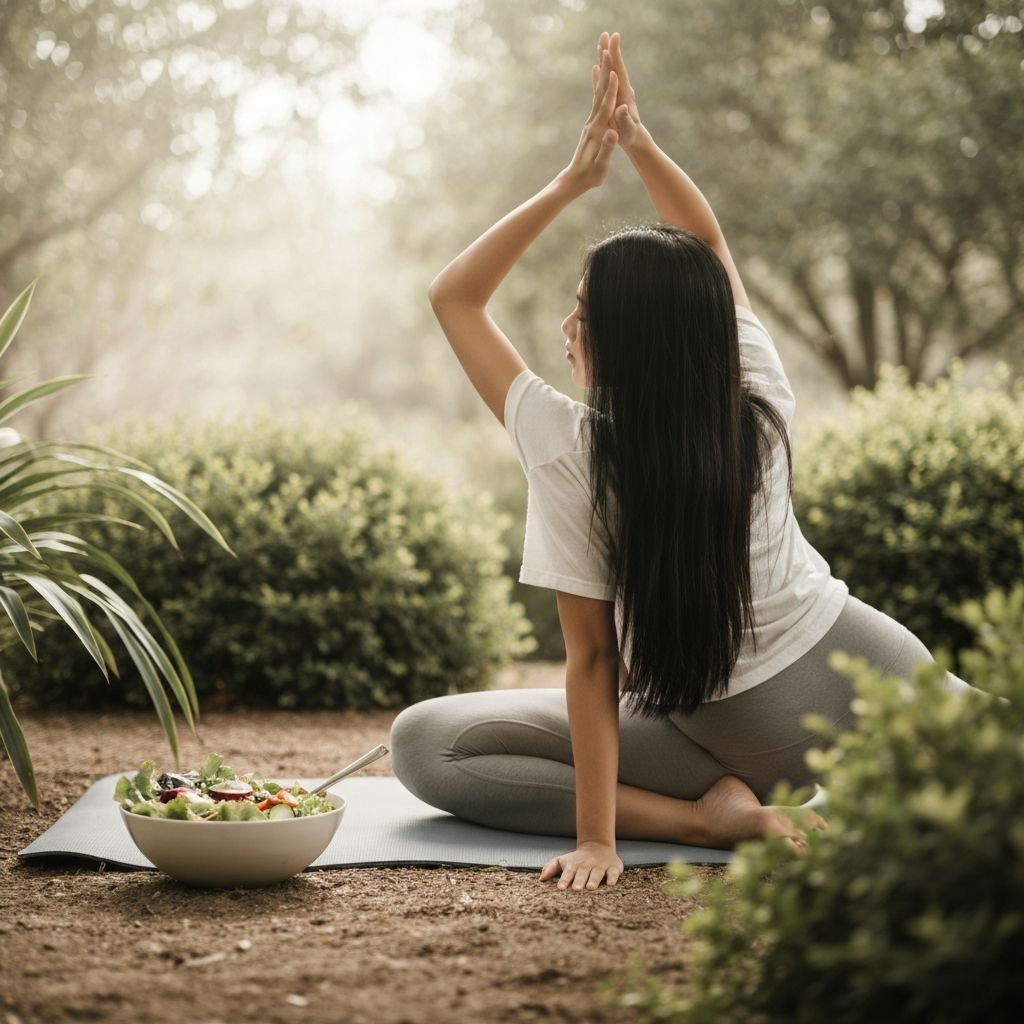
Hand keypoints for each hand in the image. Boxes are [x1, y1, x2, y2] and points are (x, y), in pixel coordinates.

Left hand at [539, 841, 623, 890]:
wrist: (598, 845)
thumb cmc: (577, 860)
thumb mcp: (563, 861)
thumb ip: (550, 868)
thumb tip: (540, 879)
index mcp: (574, 865)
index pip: (568, 873)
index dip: (564, 880)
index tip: (560, 888)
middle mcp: (587, 865)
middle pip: (582, 873)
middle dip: (579, 881)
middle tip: (576, 889)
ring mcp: (600, 866)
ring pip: (597, 873)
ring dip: (594, 880)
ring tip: (590, 888)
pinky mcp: (613, 867)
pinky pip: (613, 873)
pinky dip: (612, 878)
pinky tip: (611, 884)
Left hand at [559, 47, 618, 192]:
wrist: (574, 180)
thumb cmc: (590, 176)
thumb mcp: (601, 166)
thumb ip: (606, 149)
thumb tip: (611, 133)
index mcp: (596, 131)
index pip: (605, 108)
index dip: (611, 91)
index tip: (615, 73)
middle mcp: (592, 123)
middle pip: (600, 94)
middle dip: (605, 73)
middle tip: (607, 51)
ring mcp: (590, 123)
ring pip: (598, 95)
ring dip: (602, 75)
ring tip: (604, 55)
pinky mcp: (591, 125)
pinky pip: (597, 101)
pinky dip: (600, 87)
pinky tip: (599, 77)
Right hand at [592, 31, 642, 148]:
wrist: (635, 140)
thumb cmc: (630, 136)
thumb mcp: (627, 130)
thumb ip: (624, 119)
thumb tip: (622, 108)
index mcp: (624, 95)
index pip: (618, 71)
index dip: (615, 55)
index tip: (613, 39)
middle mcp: (621, 91)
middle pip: (613, 67)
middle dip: (609, 50)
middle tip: (605, 33)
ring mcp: (616, 94)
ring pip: (608, 73)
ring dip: (604, 58)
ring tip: (600, 43)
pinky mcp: (611, 100)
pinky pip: (603, 84)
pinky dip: (599, 75)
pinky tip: (595, 67)